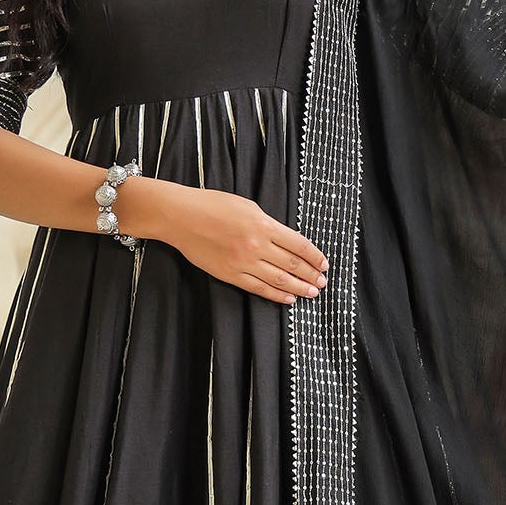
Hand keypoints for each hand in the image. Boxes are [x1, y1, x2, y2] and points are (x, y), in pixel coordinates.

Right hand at [166, 187, 328, 305]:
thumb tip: (285, 240)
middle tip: (323, 282)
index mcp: (263, 224)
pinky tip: (289, 298)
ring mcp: (243, 262)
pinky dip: (276, 295)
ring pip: (280, 279)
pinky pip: (258, 288)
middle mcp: (257, 245)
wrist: (181, 217)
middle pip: (293, 264)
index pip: (299, 244)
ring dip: (300, 287)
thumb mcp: (247, 206)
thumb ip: (267, 223)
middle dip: (312, 275)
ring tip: (312, 293)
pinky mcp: (230, 274)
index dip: (315, 256)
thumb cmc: (212, 205)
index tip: (324, 264)